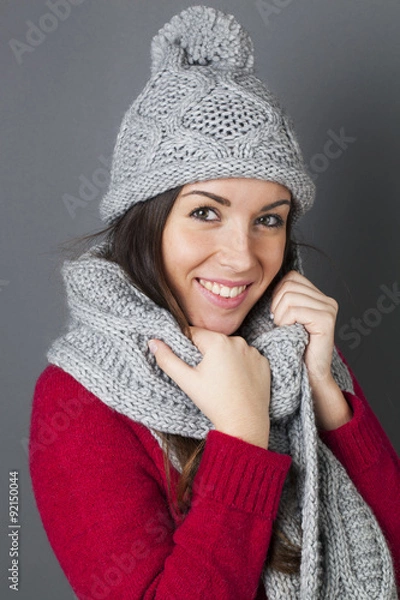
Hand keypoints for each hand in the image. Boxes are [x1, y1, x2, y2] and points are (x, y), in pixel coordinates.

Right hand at [148, 327, 270, 447]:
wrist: (245, 424)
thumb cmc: (214, 402)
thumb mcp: (186, 381)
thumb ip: (167, 359)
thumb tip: (153, 342)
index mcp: (218, 341)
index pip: (194, 333)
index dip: (187, 346)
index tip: (189, 364)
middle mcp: (238, 341)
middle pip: (213, 341)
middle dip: (206, 354)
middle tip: (204, 377)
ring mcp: (253, 352)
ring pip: (230, 349)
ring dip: (224, 359)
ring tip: (221, 381)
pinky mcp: (264, 363)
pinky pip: (246, 358)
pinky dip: (240, 366)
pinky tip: (236, 382)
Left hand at [270, 271, 351, 428]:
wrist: (306, 376)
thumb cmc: (288, 349)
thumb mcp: (281, 318)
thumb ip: (279, 298)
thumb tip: (258, 281)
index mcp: (317, 296)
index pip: (290, 277)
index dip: (277, 295)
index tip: (278, 316)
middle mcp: (326, 299)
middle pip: (288, 284)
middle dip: (277, 305)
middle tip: (281, 325)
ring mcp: (329, 308)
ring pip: (289, 296)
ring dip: (280, 316)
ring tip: (286, 330)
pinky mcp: (326, 319)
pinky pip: (295, 309)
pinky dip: (286, 321)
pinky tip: (290, 333)